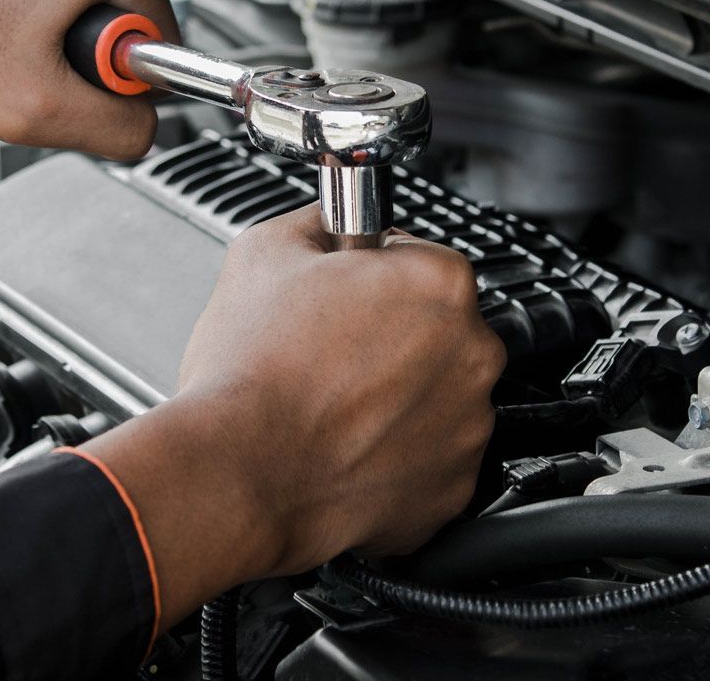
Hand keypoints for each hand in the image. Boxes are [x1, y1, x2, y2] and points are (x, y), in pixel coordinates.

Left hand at [0, 0, 177, 159]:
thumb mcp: (36, 104)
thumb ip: (115, 131)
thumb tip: (146, 134)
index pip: (165, 62)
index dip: (108, 93)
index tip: (54, 75)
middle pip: (125, 48)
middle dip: (74, 76)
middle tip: (19, 66)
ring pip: (88, 37)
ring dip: (45, 59)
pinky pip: (60, 17)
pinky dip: (25, 36)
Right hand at [80, 207, 504, 624]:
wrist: (237, 474)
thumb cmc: (251, 375)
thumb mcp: (265, 252)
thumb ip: (318, 221)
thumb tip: (328, 222)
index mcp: (440, 283)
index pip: (423, 258)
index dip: (376, 273)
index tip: (348, 292)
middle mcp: (473, 354)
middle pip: (440, 329)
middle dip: (394, 335)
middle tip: (332, 350)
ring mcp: (468, 426)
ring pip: (439, 396)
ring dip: (400, 396)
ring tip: (334, 402)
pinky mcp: (452, 488)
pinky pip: (433, 457)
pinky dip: (399, 454)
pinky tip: (348, 444)